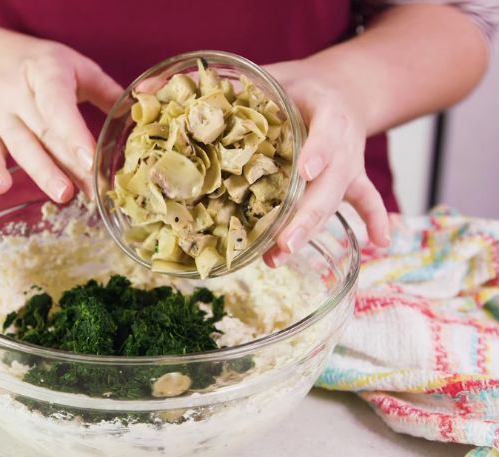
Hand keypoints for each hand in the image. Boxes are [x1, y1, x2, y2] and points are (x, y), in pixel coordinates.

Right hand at [0, 31, 122, 201]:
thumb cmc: (37, 64)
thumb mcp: (72, 65)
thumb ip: (105, 92)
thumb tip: (144, 113)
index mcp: (46, 72)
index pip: (59, 106)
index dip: (74, 134)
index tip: (91, 159)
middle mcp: (18, 93)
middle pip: (46, 133)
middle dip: (70, 164)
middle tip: (93, 190)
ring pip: (21, 146)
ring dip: (42, 172)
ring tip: (64, 195)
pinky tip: (2, 187)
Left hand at [262, 60, 390, 266]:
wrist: (341, 87)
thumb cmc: (299, 85)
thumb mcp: (277, 77)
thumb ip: (244, 88)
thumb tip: (201, 97)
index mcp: (327, 110)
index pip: (326, 131)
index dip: (318, 150)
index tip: (306, 171)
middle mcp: (343, 140)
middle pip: (329, 182)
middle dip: (306, 215)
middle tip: (285, 242)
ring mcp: (349, 163)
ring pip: (333, 199)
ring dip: (310, 229)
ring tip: (282, 255)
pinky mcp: (353, 177)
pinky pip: (366, 199)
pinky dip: (376, 219)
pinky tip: (380, 242)